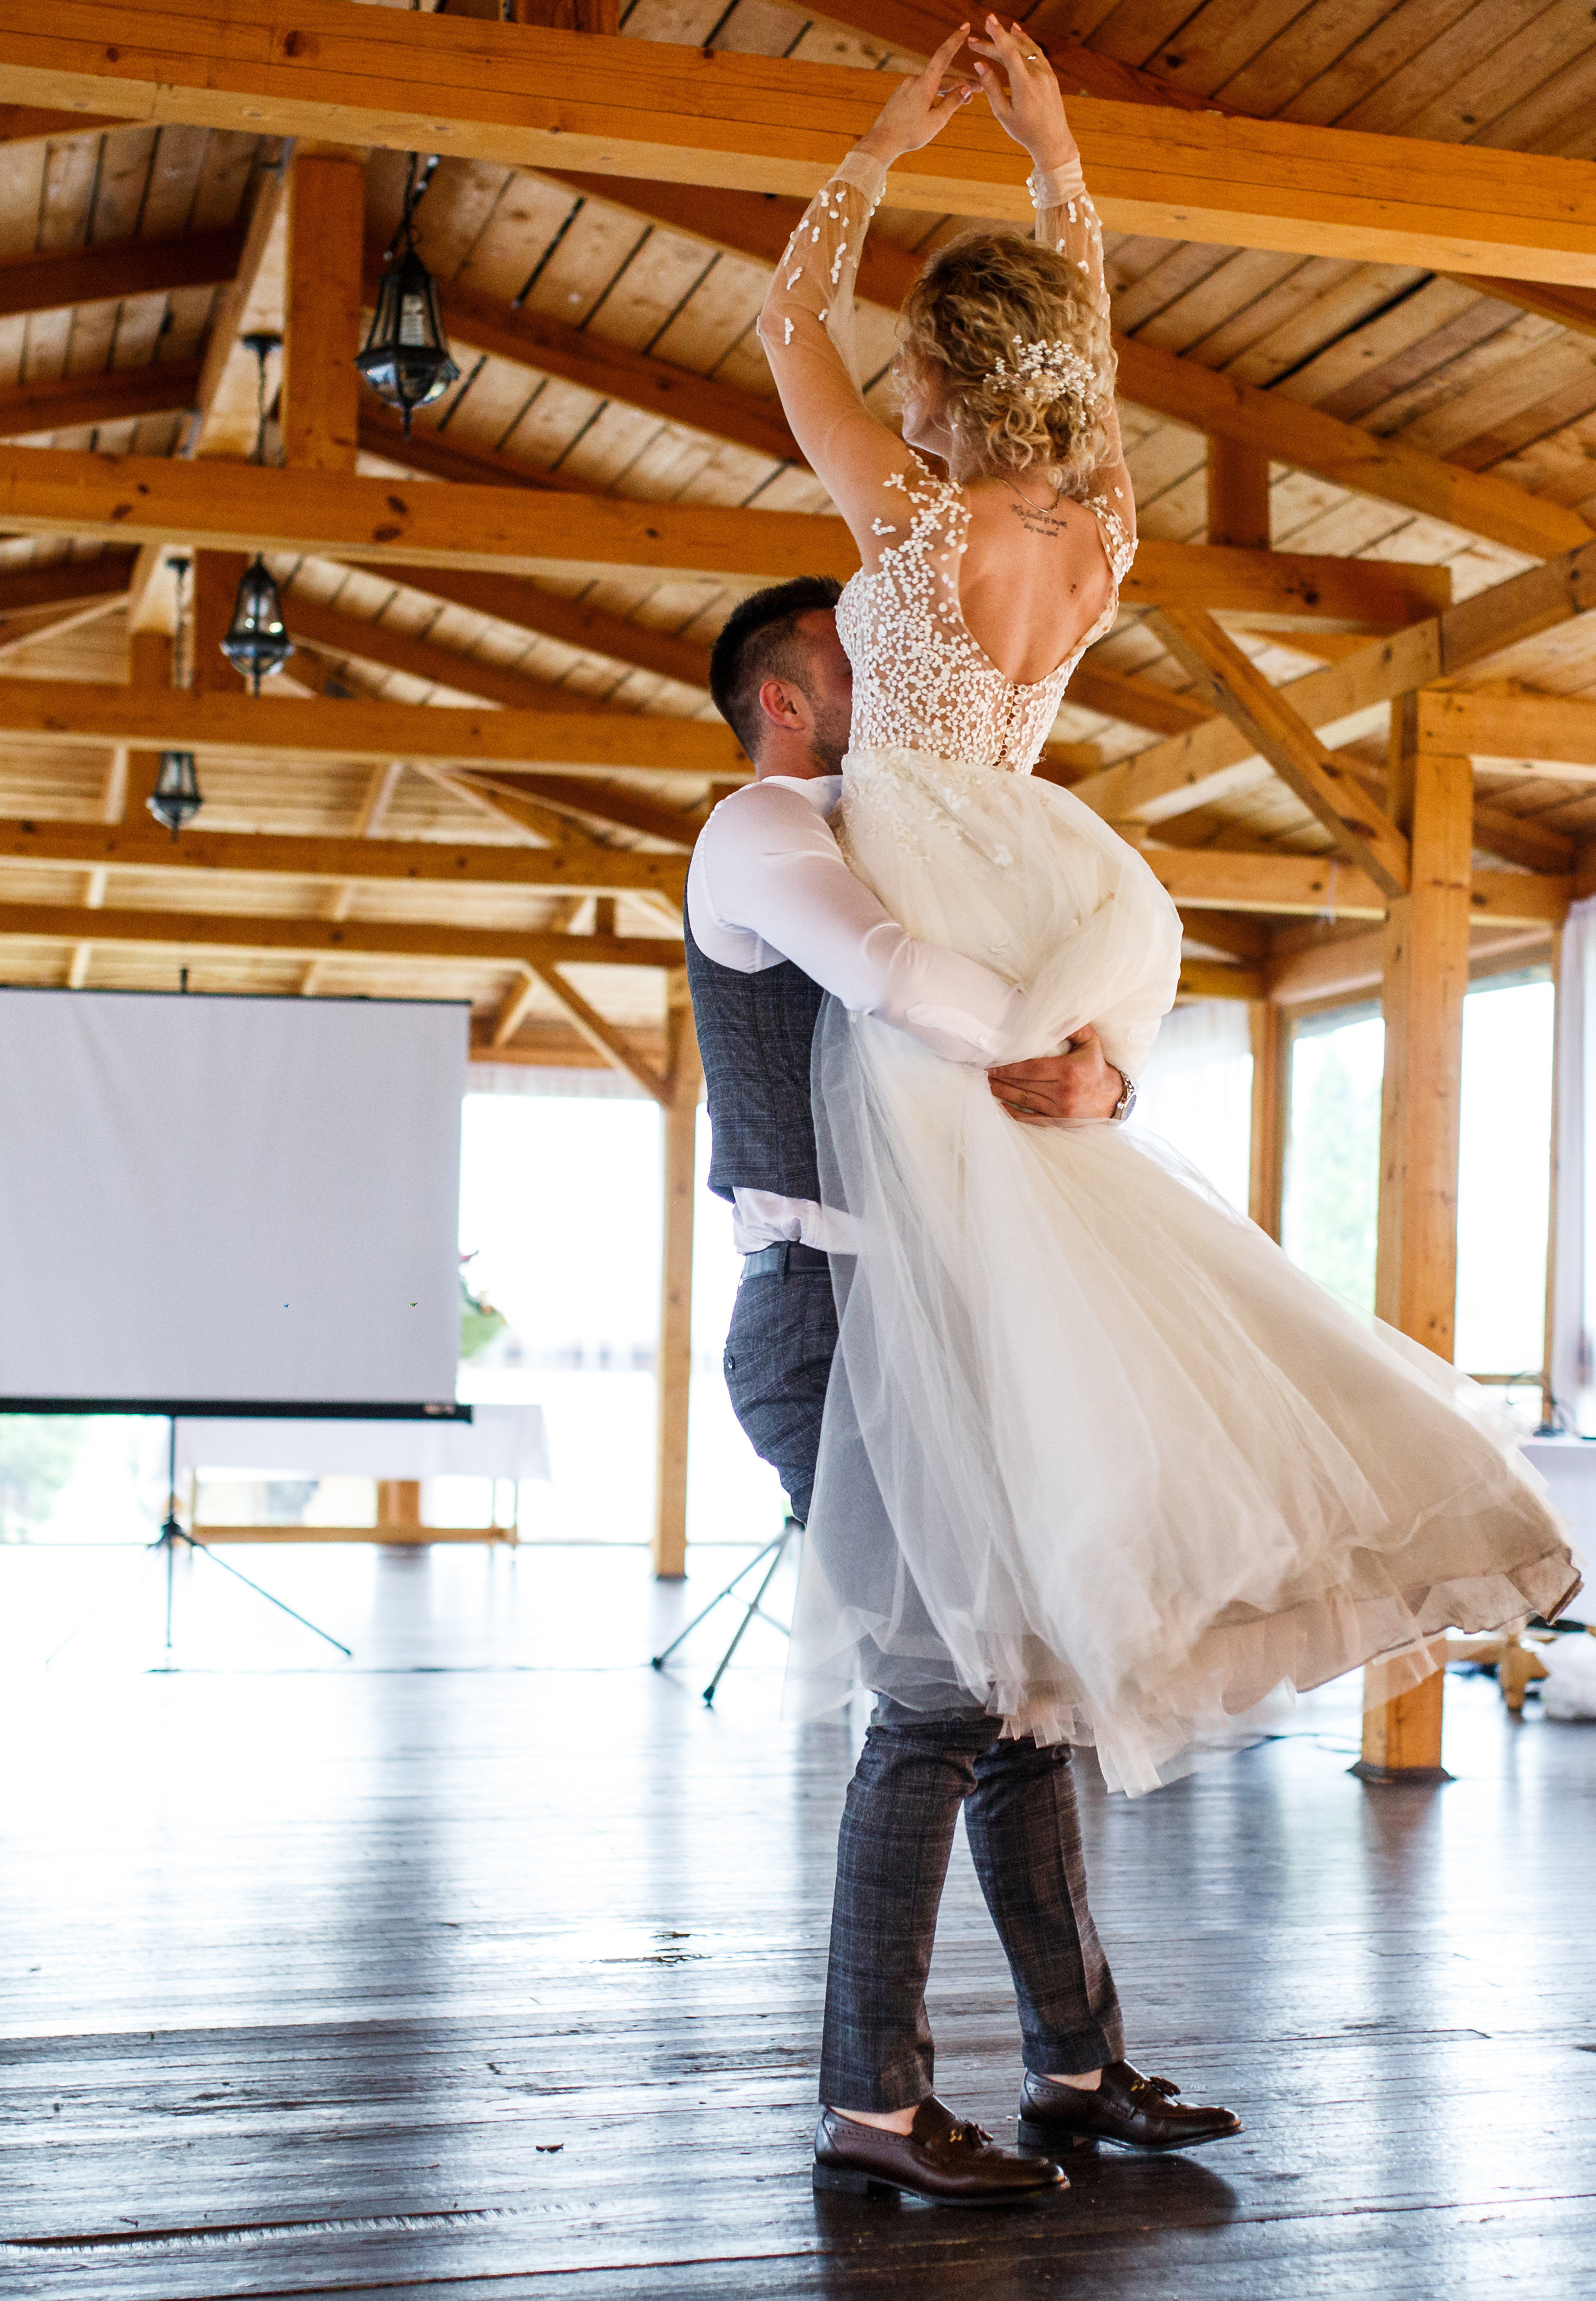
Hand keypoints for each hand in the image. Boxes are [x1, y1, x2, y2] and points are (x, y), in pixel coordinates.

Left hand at [854, 25, 976, 164]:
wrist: (882, 142)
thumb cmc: (910, 134)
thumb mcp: (936, 121)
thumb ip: (952, 103)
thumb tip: (964, 89)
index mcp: (924, 84)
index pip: (943, 55)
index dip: (955, 40)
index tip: (965, 26)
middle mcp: (915, 80)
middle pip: (943, 78)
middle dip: (961, 84)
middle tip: (979, 91)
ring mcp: (906, 86)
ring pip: (932, 85)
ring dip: (948, 92)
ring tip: (964, 101)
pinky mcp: (901, 94)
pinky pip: (921, 91)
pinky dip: (934, 96)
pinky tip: (938, 106)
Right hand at [968, 13, 1075, 169]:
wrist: (1052, 140)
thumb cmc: (1024, 131)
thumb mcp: (1003, 113)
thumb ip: (991, 86)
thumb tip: (979, 64)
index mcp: (1024, 84)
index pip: (1008, 51)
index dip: (997, 34)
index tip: (988, 20)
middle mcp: (1037, 74)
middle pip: (1014, 48)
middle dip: (996, 39)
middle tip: (979, 35)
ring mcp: (1046, 73)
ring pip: (1028, 47)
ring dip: (1012, 36)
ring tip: (1000, 27)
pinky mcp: (1051, 75)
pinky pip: (1037, 53)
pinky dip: (1027, 43)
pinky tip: (1019, 36)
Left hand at [987, 1025, 1122, 1127]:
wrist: (1114, 1100)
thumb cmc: (1097, 1067)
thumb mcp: (1091, 1043)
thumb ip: (1074, 1027)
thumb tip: (1055, 1018)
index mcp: (1068, 1071)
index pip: (1030, 1068)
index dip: (1008, 1067)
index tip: (991, 1065)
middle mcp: (1063, 1091)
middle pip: (1023, 1084)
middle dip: (1000, 1078)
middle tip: (982, 1073)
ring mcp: (1059, 1109)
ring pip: (1023, 1100)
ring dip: (1002, 1093)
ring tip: (986, 1086)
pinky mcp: (1058, 1121)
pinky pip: (1031, 1119)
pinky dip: (1013, 1114)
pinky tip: (999, 1108)